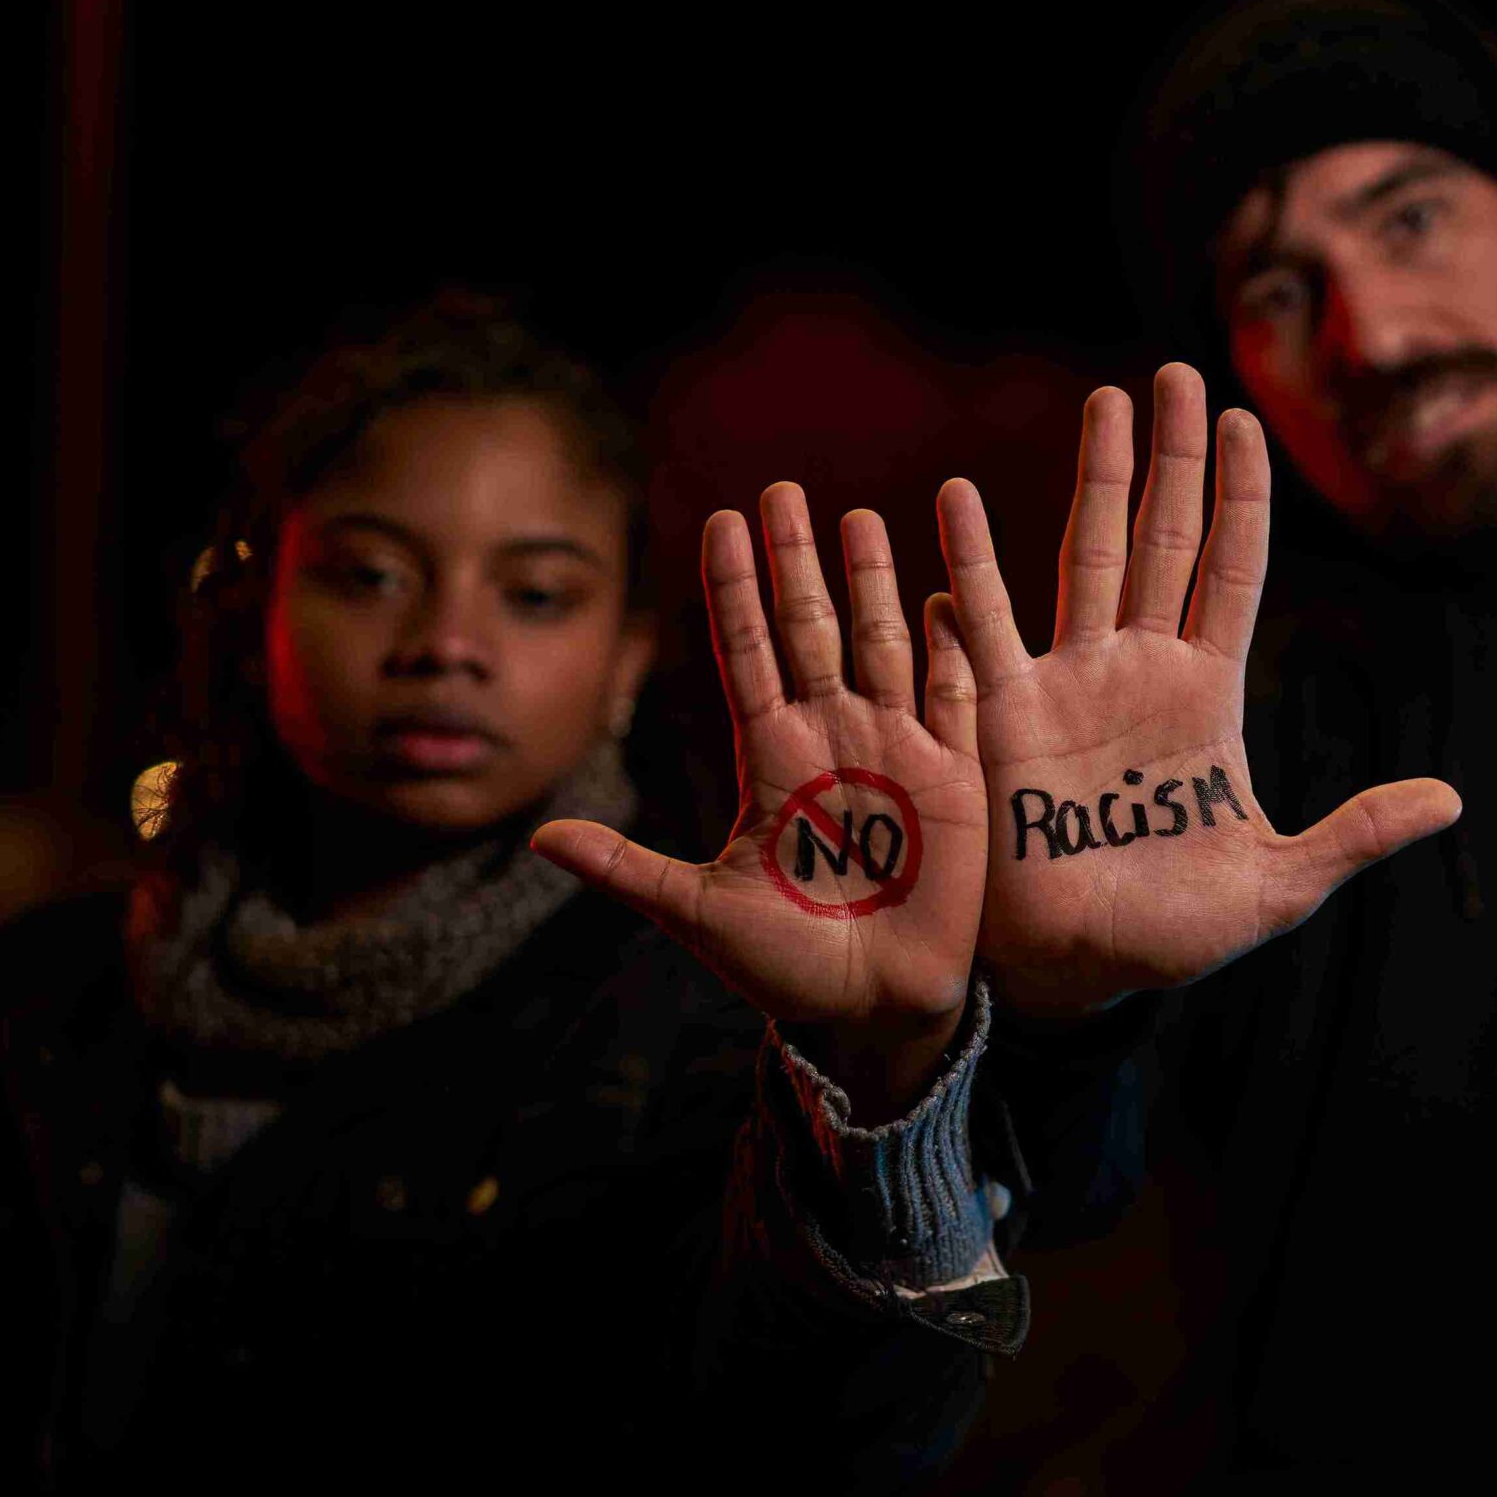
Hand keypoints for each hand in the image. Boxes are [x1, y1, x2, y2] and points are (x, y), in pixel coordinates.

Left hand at [534, 484, 989, 1113]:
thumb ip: (628, 869)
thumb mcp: (698, 914)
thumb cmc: (785, 967)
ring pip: (881, 642)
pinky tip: (949, 592)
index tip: (721, 518)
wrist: (875, 1009)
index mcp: (769, 759)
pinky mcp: (953, 779)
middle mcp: (830, 738)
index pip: (745, 650)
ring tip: (862, 515)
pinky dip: (952, 647)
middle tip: (782, 488)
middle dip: (797, 559)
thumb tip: (541, 836)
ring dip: (873, 581)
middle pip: (810, 627)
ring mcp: (894, 751)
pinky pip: (955, 697)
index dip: (732, 585)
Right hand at [936, 363, 1460, 1015]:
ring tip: (1107, 403)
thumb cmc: (1178, 934)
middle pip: (1163, 538)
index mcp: (1208, 696)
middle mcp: (1140, 670)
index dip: (1242, 497)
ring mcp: (1070, 683)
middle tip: (1177, 375)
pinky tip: (958, 500)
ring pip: (1087, 556)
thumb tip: (1451, 799)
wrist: (1083, 977)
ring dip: (1097, 480)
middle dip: (1174, 458)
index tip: (1249, 422)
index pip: (1232, 571)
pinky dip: (973, 563)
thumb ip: (1356, 833)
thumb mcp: (1280, 886)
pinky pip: (988, 625)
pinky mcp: (1006, 714)